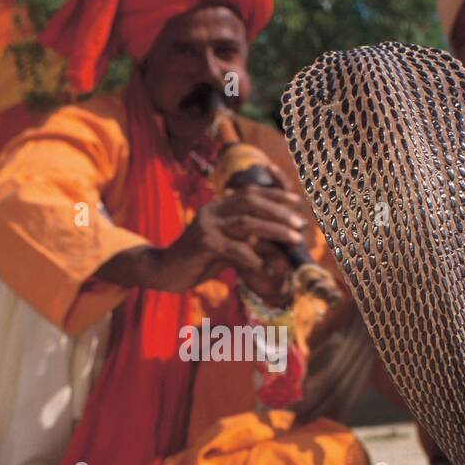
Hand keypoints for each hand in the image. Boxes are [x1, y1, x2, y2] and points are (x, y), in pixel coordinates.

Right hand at [98, 182, 307, 303]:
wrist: (164, 271)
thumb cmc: (197, 261)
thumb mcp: (225, 247)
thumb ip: (246, 242)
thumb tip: (275, 245)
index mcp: (218, 206)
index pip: (250, 193)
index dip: (275, 195)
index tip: (297, 201)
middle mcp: (213, 211)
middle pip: (251, 202)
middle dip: (279, 211)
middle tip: (300, 223)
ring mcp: (207, 226)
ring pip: (247, 223)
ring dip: (275, 230)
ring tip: (294, 239)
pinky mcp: (203, 244)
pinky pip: (235, 249)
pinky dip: (254, 257)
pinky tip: (267, 267)